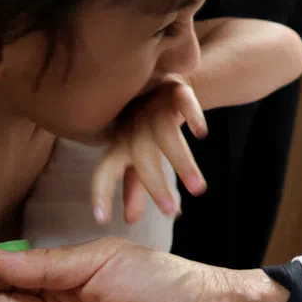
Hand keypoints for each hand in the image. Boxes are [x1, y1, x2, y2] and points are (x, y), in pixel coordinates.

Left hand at [93, 75, 206, 222]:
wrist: (164, 81)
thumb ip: (134, 187)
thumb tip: (131, 221)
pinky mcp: (176, 89)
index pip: (104, 170)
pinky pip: (183, 100)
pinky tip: (200, 133)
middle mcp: (134, 127)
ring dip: (181, 163)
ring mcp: (154, 107)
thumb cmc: (145, 128)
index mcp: (120, 145)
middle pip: (142, 157)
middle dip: (155, 186)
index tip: (100, 219)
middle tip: (171, 213)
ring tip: (198, 190)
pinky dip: (192, 115)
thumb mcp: (137, 156)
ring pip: (165, 135)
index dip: (101, 192)